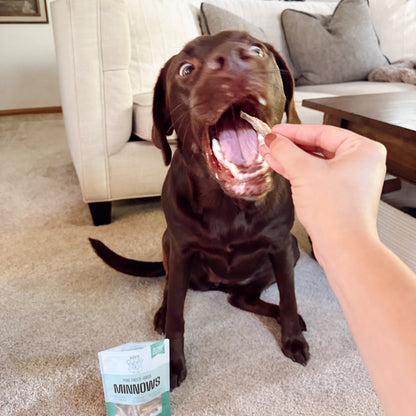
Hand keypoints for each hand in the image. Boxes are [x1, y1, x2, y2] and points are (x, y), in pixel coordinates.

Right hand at [260, 124, 386, 259]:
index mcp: (363, 150)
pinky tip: (281, 168)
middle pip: (318, 147)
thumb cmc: (337, 213)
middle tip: (271, 143)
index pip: (322, 132)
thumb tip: (274, 140)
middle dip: (290, 146)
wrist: (342, 246)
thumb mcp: (304, 172)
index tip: (276, 131)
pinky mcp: (340, 195)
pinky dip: (299, 173)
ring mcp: (351, 181)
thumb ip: (285, 151)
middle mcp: (360, 164)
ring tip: (270, 154)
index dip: (294, 131)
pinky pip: (317, 177)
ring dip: (291, 159)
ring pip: (315, 163)